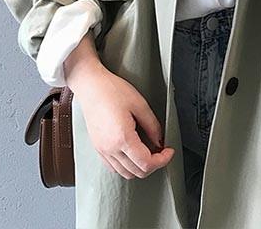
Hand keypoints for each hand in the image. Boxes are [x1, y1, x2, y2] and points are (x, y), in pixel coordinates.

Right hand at [65, 34, 174, 179]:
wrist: (91, 86)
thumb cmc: (113, 91)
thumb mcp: (140, 105)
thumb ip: (152, 126)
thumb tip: (160, 141)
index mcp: (122, 138)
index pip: (146, 163)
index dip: (162, 160)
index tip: (169, 151)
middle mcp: (110, 149)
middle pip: (136, 172)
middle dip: (153, 165)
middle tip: (162, 151)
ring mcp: (102, 150)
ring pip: (124, 173)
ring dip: (140, 167)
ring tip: (150, 152)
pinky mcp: (97, 148)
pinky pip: (114, 167)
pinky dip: (127, 165)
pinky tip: (134, 152)